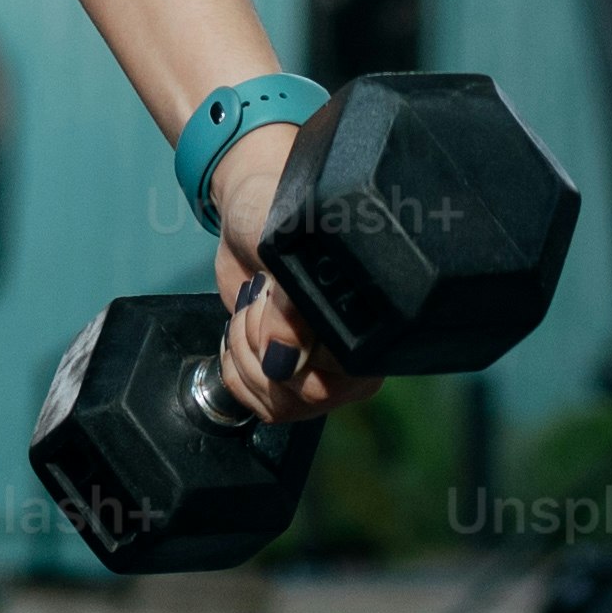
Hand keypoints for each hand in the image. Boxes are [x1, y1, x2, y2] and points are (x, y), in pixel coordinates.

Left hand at [200, 120, 378, 425]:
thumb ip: (290, 306)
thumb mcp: (284, 243)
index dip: (288, 348)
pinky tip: (242, 328)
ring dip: (245, 356)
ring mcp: (323, 369)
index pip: (332, 376)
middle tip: (258, 298)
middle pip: (303, 397)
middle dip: (260, 349)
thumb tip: (284, 365)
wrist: (253, 208)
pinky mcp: (289, 373)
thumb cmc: (281, 209)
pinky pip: (260, 403)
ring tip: (252, 307)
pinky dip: (236, 368)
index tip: (271, 298)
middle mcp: (357, 354)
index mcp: (376, 320)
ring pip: (278, 404)